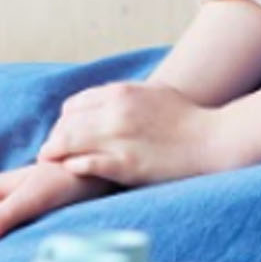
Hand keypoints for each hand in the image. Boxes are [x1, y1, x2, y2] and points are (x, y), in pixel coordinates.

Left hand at [37, 80, 228, 186]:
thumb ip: (126, 94)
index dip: (65, 120)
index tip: (64, 132)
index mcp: (123, 92)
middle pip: (66, 124)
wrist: (210, 140)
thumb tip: (101, 99)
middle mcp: (116, 112)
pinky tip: (72, 169)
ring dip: (55, 152)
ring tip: (50, 161)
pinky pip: (84, 164)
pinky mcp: (124, 164)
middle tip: (50, 150)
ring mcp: (119, 138)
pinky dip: (73, 166)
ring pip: (67, 143)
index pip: (73, 105)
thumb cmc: (185, 118)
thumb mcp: (154, 93)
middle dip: (55, 138)